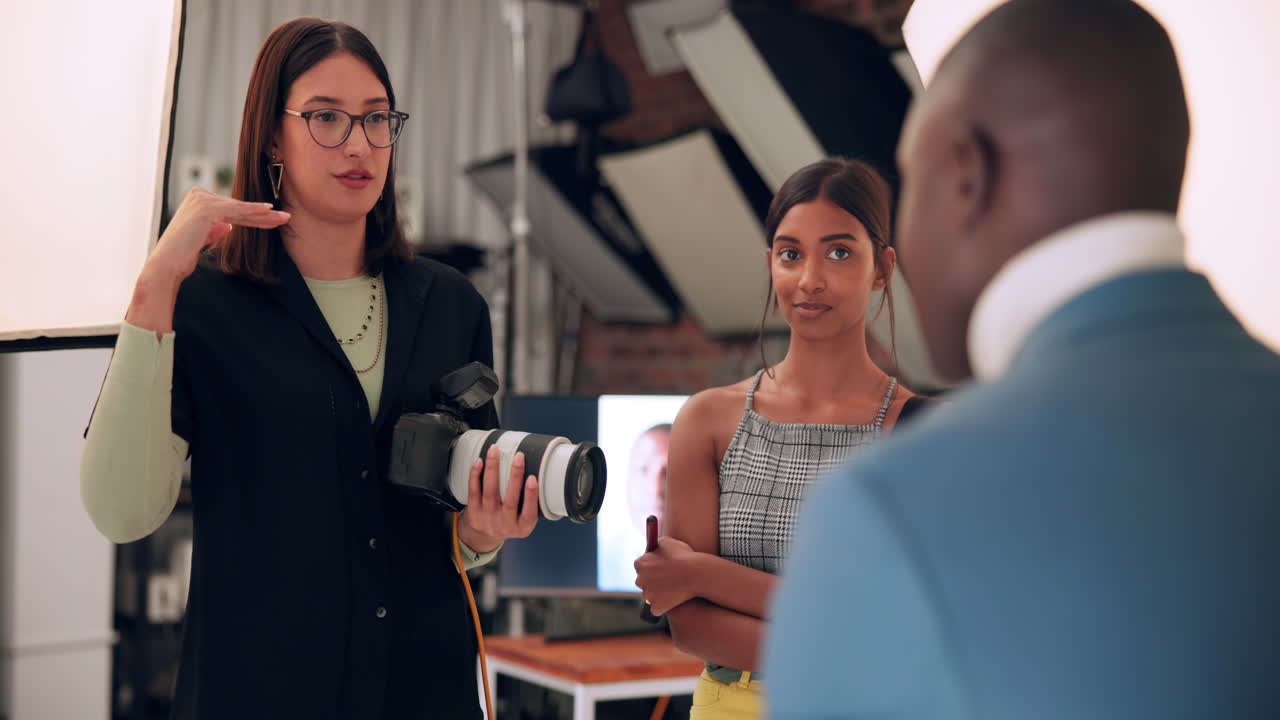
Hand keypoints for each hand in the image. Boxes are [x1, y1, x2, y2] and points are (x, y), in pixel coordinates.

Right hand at [147, 187, 289, 282]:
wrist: (167, 264)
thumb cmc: (183, 255)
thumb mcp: (203, 238)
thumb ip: (215, 229)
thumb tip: (227, 225)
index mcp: (198, 200)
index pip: (233, 210)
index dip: (254, 216)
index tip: (273, 221)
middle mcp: (199, 195)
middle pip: (238, 207)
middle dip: (262, 215)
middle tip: (285, 217)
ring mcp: (202, 200)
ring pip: (240, 209)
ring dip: (263, 215)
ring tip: (283, 217)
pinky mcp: (206, 209)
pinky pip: (236, 211)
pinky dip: (253, 211)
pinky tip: (268, 211)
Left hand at [457, 445, 538, 552]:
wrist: (483, 536)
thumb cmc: (509, 523)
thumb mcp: (523, 522)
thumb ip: (531, 505)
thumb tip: (542, 475)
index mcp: (521, 528)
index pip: (529, 513)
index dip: (531, 495)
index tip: (533, 478)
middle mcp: (504, 524)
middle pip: (510, 499)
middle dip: (515, 476)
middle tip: (519, 457)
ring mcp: (488, 518)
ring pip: (490, 491)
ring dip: (493, 469)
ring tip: (495, 451)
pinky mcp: (474, 511)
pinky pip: (474, 491)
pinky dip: (475, 475)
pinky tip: (479, 462)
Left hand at [633, 536, 698, 615]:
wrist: (696, 574)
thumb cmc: (684, 556)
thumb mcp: (669, 542)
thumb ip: (658, 544)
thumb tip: (656, 545)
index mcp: (640, 564)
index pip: (640, 566)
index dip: (651, 567)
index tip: (659, 569)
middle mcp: (640, 580)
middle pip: (643, 582)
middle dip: (652, 581)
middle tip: (667, 580)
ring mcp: (647, 595)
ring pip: (650, 596)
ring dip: (659, 594)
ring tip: (674, 589)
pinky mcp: (656, 607)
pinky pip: (657, 609)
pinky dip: (664, 606)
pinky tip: (674, 601)